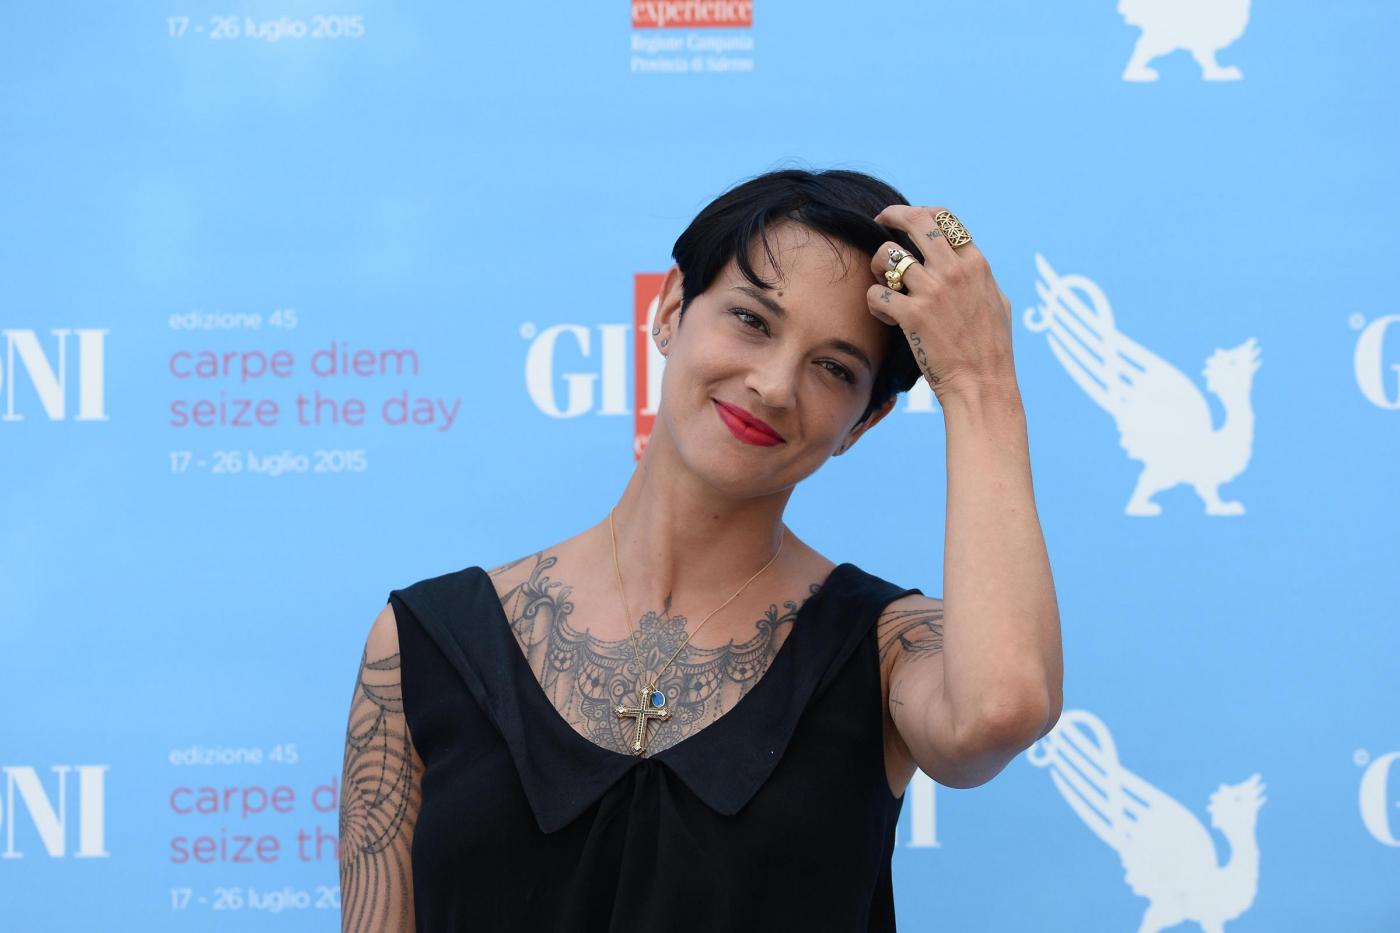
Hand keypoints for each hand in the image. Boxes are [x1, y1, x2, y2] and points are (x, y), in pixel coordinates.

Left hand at [868, 205, 1017, 402]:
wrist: (982, 384)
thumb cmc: (992, 349)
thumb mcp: (997, 303)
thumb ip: (979, 278)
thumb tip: (969, 264)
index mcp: (975, 264)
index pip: (943, 218)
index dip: (918, 213)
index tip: (904, 220)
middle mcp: (954, 271)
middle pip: (915, 221)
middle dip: (891, 216)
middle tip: (878, 221)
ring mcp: (932, 291)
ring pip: (886, 254)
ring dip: (878, 266)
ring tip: (883, 283)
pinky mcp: (912, 316)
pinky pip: (876, 293)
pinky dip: (875, 302)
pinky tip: (884, 314)